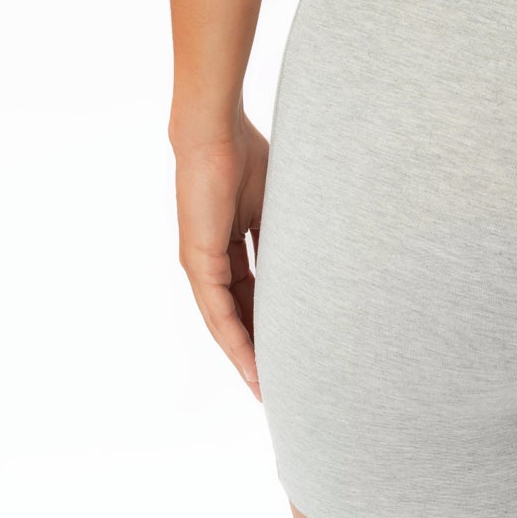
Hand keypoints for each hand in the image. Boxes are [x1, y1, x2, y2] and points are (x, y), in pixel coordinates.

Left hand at [172, 116, 269, 396]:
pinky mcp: (198, 262)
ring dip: (245, 355)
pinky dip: (234, 339)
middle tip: (281, 380)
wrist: (215, 132)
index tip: (291, 345)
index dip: (268, 320)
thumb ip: (284, 235)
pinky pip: (217, 311)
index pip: (250, 293)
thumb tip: (318, 258)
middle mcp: (210, 260)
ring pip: (224, 322)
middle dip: (257, 348)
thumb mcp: (274, 206)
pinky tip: (250, 363)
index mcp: (228, 245)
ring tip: (266, 386)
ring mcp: (201, 263)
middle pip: (236, 314)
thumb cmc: (246, 155)